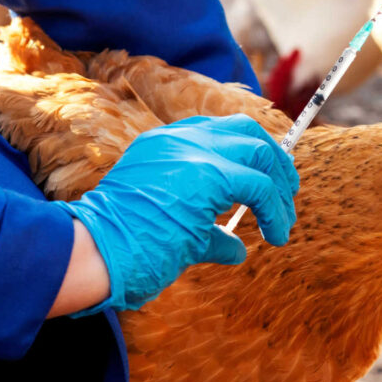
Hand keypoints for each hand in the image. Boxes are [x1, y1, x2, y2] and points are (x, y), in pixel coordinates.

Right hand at [56, 114, 298, 314]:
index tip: (267, 180)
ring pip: (258, 151)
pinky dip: (275, 210)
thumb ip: (208, 232)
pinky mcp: (207, 174)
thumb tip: (237, 249)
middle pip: (246, 130)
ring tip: (284, 223)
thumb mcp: (171, 229)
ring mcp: (192, 151)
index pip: (219, 132)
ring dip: (279, 188)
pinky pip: (259, 186)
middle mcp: (179, 139)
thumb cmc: (121, 248)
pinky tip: (276, 234)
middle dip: (274, 161)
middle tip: (287, 194)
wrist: (94, 251)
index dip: (249, 153)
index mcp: (164, 143)